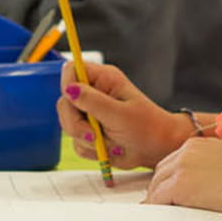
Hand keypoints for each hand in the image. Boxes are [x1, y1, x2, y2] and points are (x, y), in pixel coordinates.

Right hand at [56, 61, 192, 168]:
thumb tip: (69, 88)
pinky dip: (90, 150)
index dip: (67, 83)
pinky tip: (109, 148)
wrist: (156, 151)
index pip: (72, 70)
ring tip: (110, 143)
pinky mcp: (88, 132)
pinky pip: (75, 142)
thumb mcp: (120, 114)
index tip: (73, 100)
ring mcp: (89, 114)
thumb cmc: (146, 128)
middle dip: (75, 123)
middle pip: (65, 102)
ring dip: (86, 139)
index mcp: (103, 80)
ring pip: (68, 124)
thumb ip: (93, 102)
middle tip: (94, 135)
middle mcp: (93, 94)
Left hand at [144, 137, 221, 220]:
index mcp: (200, 144)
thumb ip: (213, 169)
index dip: (169, 179)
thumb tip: (207, 185)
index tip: (168, 192)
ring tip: (164, 217)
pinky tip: (165, 220)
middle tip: (163, 207)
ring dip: (159, 202)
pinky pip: (158, 201)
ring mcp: (181, 168)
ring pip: (157, 187)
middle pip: (161, 173)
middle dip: (160, 190)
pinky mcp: (179, 186)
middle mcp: (187, 152)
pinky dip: (159, 211)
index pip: (173, 162)